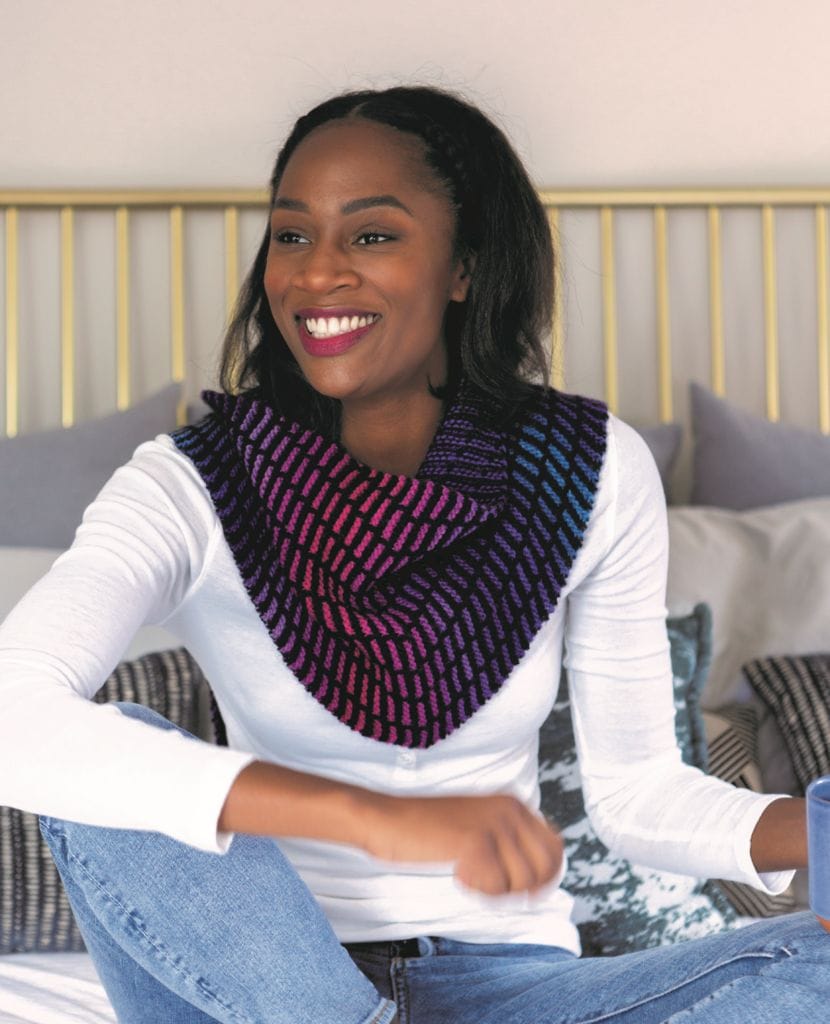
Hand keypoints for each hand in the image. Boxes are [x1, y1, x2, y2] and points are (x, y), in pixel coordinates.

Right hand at [363, 792, 563, 896]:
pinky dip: (477, 890)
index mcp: (514, 803)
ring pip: (523, 881)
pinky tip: (457, 873)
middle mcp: (510, 808)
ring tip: (469, 875)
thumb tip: (544, 876)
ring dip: (496, 889)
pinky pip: (496, 887)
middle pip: (547, 867)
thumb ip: (510, 842)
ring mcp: (494, 823)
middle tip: (491, 885)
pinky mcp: (476, 841)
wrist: (387, 820)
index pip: (555, 848)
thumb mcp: (479, 826)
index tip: (513, 886)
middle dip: (523, 887)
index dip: (540, 876)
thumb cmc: (428, 830)